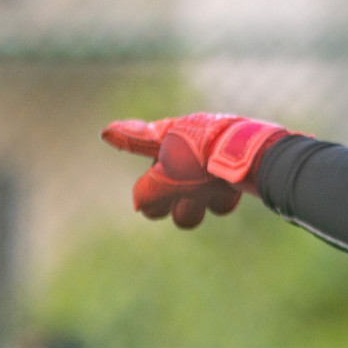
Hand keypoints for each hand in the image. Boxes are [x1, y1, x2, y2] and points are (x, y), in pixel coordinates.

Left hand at [101, 113, 289, 227]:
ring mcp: (207, 201)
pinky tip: (220, 179)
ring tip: (196, 186)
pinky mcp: (231, 196)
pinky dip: (218, 195)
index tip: (150, 179)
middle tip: (172, 186)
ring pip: (194, 216)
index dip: (144, 192)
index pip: (142, 202)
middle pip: (166, 214)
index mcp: (162, 186)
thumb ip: (137, 137)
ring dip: (192, 206)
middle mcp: (183, 199)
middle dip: (168, 206)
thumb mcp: (166, 133)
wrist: (243, 147)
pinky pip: (222, 203)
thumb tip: (105, 131)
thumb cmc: (198, 139)